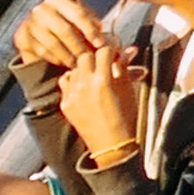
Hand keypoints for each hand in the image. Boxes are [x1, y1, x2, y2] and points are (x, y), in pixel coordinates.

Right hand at [13, 0, 97, 72]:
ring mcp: (28, 23)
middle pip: (65, 30)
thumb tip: (101, 34)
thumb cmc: (63, 22)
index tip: (100, 44)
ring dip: (68, 56)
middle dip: (79, 46)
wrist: (33, 31)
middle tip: (88, 58)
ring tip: (78, 63)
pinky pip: (43, 52)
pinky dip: (56, 59)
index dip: (91, 30)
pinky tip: (64, 62)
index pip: (78, 14)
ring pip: (53, 44)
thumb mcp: (76, 18)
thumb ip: (89, 22)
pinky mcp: (21, 38)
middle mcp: (40, 9)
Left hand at [54, 45, 146, 168]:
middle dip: (95, 58)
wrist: (112, 144)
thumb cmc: (125, 117)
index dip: (110, 51)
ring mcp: (72, 94)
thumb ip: (124, 68)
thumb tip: (128, 50)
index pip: (103, 51)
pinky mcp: (65, 104)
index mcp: (103, 79)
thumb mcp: (128, 89)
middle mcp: (84, 85)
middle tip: (103, 64)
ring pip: (73, 69)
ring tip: (93, 76)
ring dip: (83, 69)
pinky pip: (65, 84)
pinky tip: (82, 86)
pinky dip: (73, 81)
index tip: (114, 55)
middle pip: (84, 57)